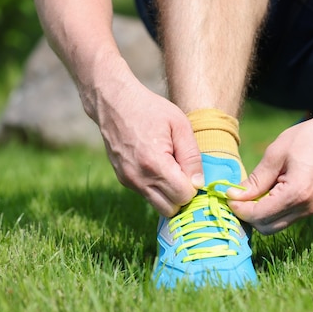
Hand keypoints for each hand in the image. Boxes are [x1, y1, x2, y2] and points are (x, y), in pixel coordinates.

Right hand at [92, 77, 203, 216]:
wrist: (114, 102)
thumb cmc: (150, 109)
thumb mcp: (180, 125)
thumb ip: (192, 157)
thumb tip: (198, 183)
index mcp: (155, 164)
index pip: (183, 197)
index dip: (193, 186)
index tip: (192, 169)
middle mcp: (139, 178)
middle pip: (171, 209)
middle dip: (182, 195)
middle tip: (185, 173)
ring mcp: (129, 181)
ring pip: (159, 206)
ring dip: (170, 194)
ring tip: (173, 169)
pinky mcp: (124, 180)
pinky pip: (148, 195)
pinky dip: (158, 188)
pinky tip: (159, 167)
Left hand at [227, 111, 312, 233]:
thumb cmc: (310, 137)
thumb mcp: (277, 153)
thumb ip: (256, 179)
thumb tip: (234, 196)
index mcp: (296, 193)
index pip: (259, 215)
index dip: (239, 209)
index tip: (228, 195)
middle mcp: (306, 208)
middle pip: (267, 227)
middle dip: (248, 215)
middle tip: (238, 196)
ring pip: (277, 225)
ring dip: (261, 214)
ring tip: (253, 192)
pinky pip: (288, 216)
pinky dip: (274, 210)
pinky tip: (269, 191)